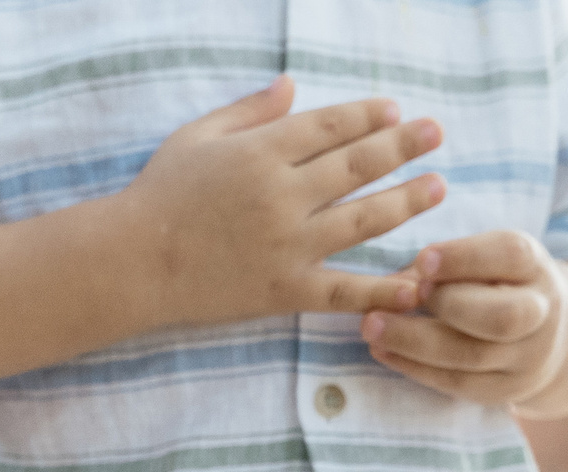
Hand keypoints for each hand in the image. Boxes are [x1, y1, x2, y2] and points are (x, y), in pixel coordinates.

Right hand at [119, 75, 443, 325]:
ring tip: (437, 186)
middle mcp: (282, 196)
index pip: (332, 126)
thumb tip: (292, 86)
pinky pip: (344, 290)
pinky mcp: (284, 290)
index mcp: (261, 153)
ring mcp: (287, 245)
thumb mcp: (196, 138)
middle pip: (358, 165)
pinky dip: (384, 288)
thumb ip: (249, 112)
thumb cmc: (157, 196)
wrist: (130, 265)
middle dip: (403, 145)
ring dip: (407, 200)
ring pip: (364, 219)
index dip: (369, 116)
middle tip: (436, 133)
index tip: (394, 111)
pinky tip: (418, 282)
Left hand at [363, 230, 567, 407]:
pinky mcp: (504, 389)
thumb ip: (443, 266)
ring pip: (471, 355)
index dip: (465, 258)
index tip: (422, 259)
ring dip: (414, 340)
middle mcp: (541, 313)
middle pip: (502, 316)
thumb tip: (387, 285)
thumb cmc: (497, 286)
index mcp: (535, 268)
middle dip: (447, 305)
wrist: (551, 337)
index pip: (512, 256)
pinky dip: (413, 365)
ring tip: (371, 325)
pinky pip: (455, 381)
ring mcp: (526, 357)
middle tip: (405, 296)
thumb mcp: (485, 262)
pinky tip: (382, 350)